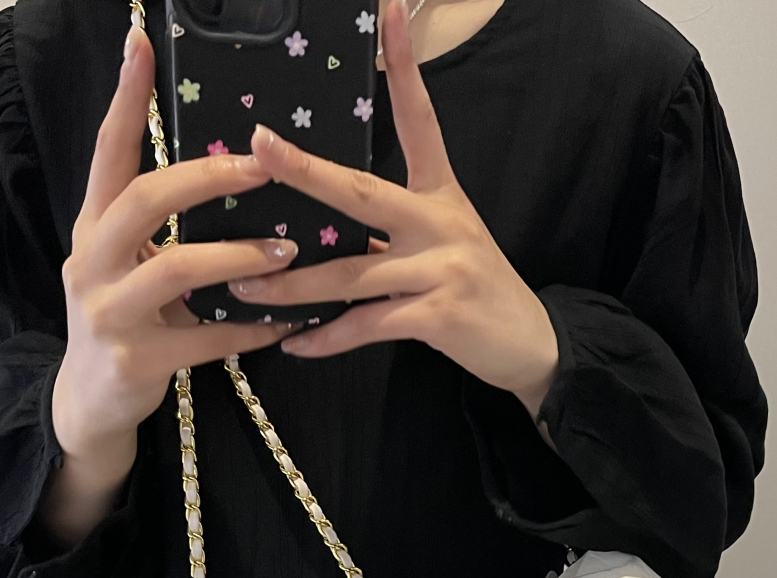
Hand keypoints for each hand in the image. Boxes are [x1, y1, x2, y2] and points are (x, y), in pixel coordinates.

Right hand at [44, 25, 298, 544]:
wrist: (92, 403)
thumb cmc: (128, 320)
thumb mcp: (131, 266)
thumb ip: (164, 229)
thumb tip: (235, 177)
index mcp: (94, 227)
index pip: (107, 152)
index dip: (126, 99)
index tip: (142, 43)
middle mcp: (91, 260)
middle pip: (143, 201)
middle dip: (204, 180)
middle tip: (261, 168)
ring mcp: (110, 312)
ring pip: (176, 269)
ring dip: (238, 257)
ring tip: (287, 253)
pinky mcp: (137, 360)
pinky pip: (205, 340)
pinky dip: (250, 330)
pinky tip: (285, 325)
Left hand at [231, 0, 559, 420]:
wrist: (531, 346)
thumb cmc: (478, 293)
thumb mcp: (445, 246)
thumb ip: (390, 234)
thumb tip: (321, 230)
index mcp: (441, 196)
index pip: (421, 121)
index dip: (404, 67)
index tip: (387, 12)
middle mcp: (440, 224)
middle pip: (363, 192)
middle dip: (306, 171)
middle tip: (258, 146)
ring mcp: (441, 270)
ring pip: (352, 273)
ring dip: (293, 286)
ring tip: (244, 289)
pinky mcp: (439, 317)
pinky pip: (368, 325)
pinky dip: (328, 337)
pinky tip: (295, 343)